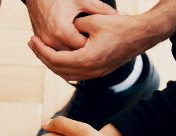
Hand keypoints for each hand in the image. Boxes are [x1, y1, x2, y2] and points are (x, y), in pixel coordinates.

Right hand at [26, 0, 115, 50]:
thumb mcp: (82, 0)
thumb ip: (102, 10)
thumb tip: (123, 16)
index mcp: (62, 31)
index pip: (83, 47)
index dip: (95, 44)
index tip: (106, 39)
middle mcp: (51, 40)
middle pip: (74, 55)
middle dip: (87, 50)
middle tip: (101, 46)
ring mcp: (44, 43)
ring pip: (65, 57)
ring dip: (77, 54)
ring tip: (91, 49)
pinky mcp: (41, 43)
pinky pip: (57, 53)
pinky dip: (67, 53)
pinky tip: (78, 48)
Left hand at [29, 14, 163, 80]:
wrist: (143, 34)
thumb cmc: (120, 25)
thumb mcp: (93, 20)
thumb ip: (74, 26)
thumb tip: (61, 30)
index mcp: (87, 59)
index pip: (55, 59)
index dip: (41, 50)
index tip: (32, 40)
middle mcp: (90, 71)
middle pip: (58, 69)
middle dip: (42, 57)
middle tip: (32, 44)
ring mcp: (96, 74)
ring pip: (66, 74)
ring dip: (52, 63)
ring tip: (41, 50)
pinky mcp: (100, 72)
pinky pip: (75, 73)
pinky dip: (63, 66)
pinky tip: (58, 55)